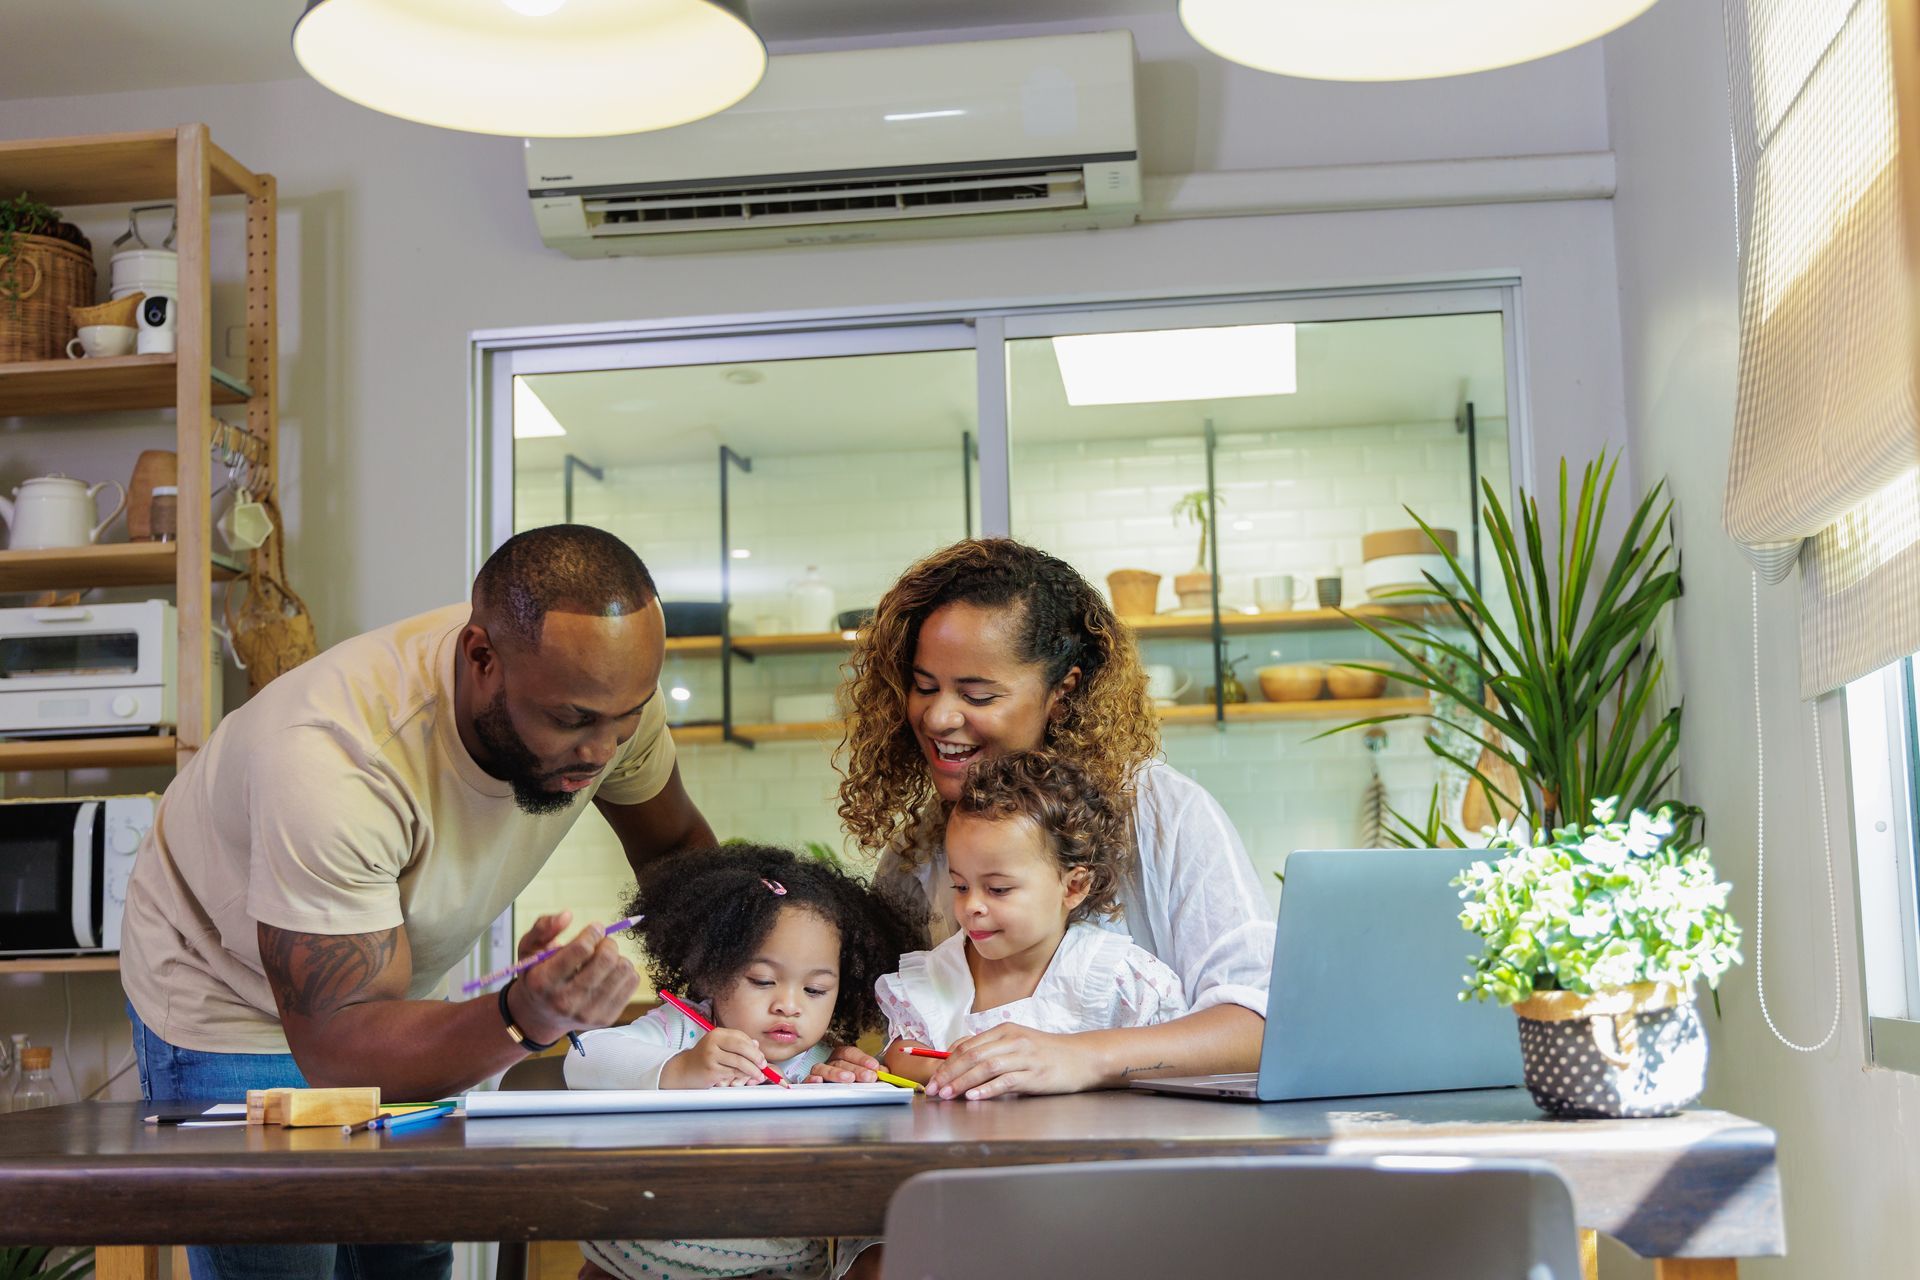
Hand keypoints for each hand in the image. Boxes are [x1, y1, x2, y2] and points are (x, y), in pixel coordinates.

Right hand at [507, 918, 639, 1045]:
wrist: (539, 1016)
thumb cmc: (536, 975)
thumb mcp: (528, 949)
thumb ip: (543, 927)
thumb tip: (567, 915)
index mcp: (543, 982)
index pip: (581, 949)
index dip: (592, 932)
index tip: (594, 929)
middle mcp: (565, 1002)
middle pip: (606, 959)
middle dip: (607, 943)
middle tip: (601, 943)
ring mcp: (587, 1014)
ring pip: (623, 970)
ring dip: (617, 957)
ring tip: (603, 960)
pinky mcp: (606, 1019)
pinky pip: (632, 982)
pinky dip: (625, 971)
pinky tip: (609, 973)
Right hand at [662, 1028, 773, 1088]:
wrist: (684, 1070)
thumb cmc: (705, 1058)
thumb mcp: (719, 1046)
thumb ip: (737, 1044)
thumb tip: (756, 1045)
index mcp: (717, 1033)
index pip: (741, 1037)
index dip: (754, 1047)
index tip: (761, 1056)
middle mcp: (713, 1042)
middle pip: (742, 1047)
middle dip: (756, 1057)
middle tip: (763, 1065)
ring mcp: (711, 1056)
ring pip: (739, 1062)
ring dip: (752, 1070)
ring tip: (758, 1075)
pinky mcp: (711, 1071)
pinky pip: (732, 1073)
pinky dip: (740, 1076)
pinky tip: (742, 1078)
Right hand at [804, 1043, 880, 1083]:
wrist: (834, 1096)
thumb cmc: (852, 1083)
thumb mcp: (865, 1076)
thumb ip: (874, 1073)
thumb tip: (884, 1072)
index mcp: (842, 1057)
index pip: (851, 1053)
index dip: (863, 1059)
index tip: (875, 1067)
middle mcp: (829, 1062)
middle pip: (840, 1061)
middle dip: (856, 1069)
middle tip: (869, 1077)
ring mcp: (818, 1073)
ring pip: (823, 1068)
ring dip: (836, 1073)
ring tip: (848, 1079)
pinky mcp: (809, 1084)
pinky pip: (807, 1080)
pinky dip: (811, 1079)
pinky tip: (819, 1081)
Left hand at [926, 1024, 1100, 1100]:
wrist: (1082, 1057)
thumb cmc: (1046, 1053)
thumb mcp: (1016, 1043)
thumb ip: (990, 1048)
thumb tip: (956, 1057)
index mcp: (1004, 1031)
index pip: (967, 1046)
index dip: (946, 1063)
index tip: (932, 1078)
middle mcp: (1013, 1041)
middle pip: (972, 1056)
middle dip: (949, 1074)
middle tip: (933, 1090)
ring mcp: (1025, 1057)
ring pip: (986, 1067)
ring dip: (962, 1082)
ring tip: (947, 1095)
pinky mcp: (1035, 1075)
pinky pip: (1007, 1081)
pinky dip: (988, 1089)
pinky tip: (974, 1096)